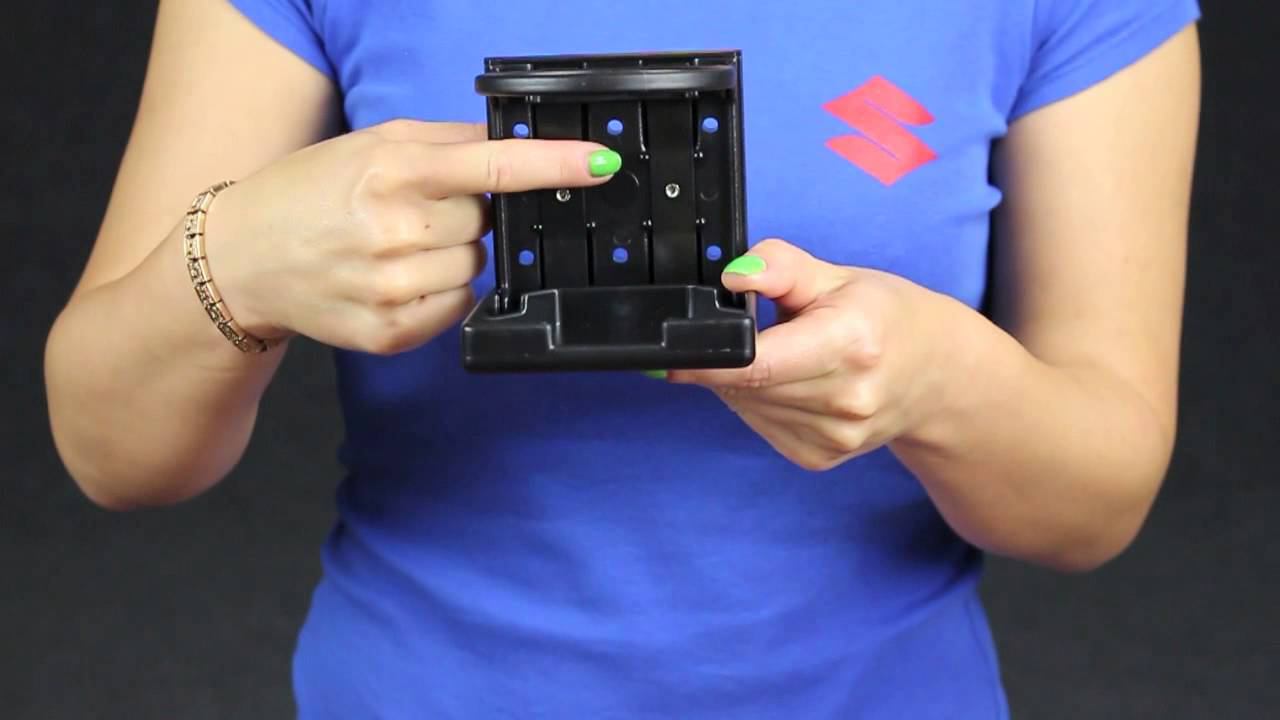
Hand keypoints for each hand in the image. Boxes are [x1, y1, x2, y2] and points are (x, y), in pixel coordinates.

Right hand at [207, 119, 619, 353]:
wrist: (240, 260)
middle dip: (463, 216)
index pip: (492, 167)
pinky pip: (456, 308)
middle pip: (486, 224)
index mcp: (392, 171)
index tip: (599, 165)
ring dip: (451, 256)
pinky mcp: (389, 333)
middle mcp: (394, 229)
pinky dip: (440, 294)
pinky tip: (396, 280)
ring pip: (474, 268)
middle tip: (412, 214)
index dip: (554, 166)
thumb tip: (512, 142)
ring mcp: (391, 287)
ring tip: (396, 247)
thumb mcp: (372, 144)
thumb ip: (446, 141)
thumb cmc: (309, 192)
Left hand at [668, 239, 958, 470]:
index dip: (708, 359)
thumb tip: (733, 275)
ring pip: (747, 405)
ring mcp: (833, 437)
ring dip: (743, 379)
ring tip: (783, 352)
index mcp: (851, 345)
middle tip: (748, 330)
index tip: (674, 350)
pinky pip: (760, 425)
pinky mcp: (819, 458)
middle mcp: (845, 399)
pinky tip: (789, 381)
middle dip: (726, 357)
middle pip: (747, 384)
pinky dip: (759, 401)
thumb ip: (781, 267)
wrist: (935, 377)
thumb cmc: (886, 319)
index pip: (759, 363)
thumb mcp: (838, 276)